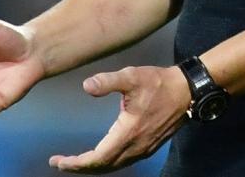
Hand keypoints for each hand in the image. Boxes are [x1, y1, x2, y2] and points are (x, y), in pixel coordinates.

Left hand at [49, 65, 189, 172]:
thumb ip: (108, 81)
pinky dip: (106, 163)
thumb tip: (86, 86)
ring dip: (93, 167)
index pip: (98, 158)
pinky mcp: (147, 146)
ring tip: (74, 162)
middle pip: (103, 167)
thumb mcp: (132, 77)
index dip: (77, 163)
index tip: (58, 161)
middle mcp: (135, 147)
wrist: (186, 92)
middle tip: (59, 163)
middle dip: (79, 167)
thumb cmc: (158, 83)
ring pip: (113, 166)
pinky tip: (99, 156)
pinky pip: (122, 162)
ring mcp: (143, 149)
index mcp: (128, 134)